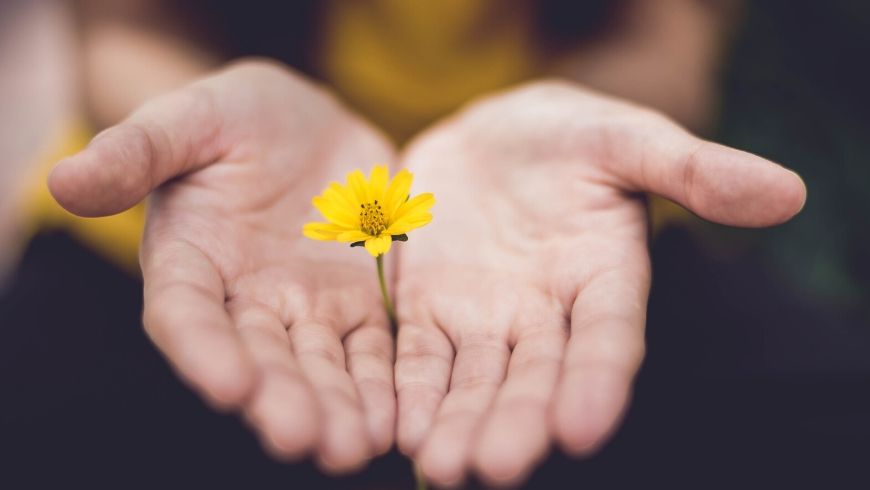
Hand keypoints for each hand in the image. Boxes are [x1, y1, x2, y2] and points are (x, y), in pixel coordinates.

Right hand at [49, 60, 396, 471]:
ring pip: (320, 366)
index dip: (204, 350)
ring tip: (354, 446)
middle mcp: (245, 299)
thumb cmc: (235, 117)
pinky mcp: (359, 303)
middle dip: (280, 399)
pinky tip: (396, 420)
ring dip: (336, 408)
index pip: (187, 314)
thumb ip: (138, 150)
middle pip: (260, 357)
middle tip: (303, 439)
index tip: (229, 385)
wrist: (306, 123)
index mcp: (191, 261)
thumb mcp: (190, 118)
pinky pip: (372, 349)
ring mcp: (307, 306)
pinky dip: (382, 384)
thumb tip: (64, 180)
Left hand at [393, 81, 805, 486]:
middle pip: (535, 376)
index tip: (583, 428)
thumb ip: (692, 168)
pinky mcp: (429, 310)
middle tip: (495, 466)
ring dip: (459, 423)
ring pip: (475, 380)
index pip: (608, 337)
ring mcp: (485, 317)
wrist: (491, 136)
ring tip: (442, 466)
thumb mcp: (626, 138)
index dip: (598, 381)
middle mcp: (547, 314)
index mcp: (605, 277)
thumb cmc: (569, 135)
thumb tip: (786, 191)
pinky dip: (411, 391)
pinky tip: (399, 428)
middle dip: (517, 421)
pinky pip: (419, 357)